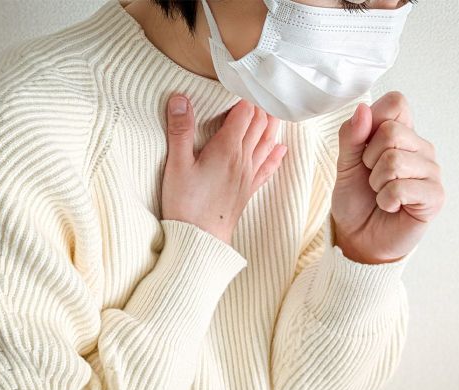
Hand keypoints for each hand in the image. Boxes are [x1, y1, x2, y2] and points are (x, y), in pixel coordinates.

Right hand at [162, 94, 286, 245]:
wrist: (200, 240)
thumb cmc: (185, 203)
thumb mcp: (176, 164)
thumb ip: (180, 130)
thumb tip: (180, 98)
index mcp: (226, 148)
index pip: (244, 113)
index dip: (246, 95)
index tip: (246, 81)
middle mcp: (242, 159)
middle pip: (258, 125)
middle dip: (261, 106)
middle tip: (264, 90)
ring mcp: (248, 175)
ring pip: (266, 143)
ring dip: (272, 125)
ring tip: (276, 111)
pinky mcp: (248, 190)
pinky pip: (267, 168)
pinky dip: (275, 155)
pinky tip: (281, 149)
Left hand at [331, 91, 444, 263]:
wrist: (359, 236)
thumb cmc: (356, 199)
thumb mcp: (344, 163)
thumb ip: (351, 136)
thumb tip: (363, 110)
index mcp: (402, 133)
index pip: (396, 102)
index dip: (372, 121)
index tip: (363, 147)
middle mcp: (420, 148)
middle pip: (391, 131)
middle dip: (368, 159)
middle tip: (371, 178)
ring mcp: (431, 171)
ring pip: (394, 161)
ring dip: (376, 183)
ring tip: (380, 193)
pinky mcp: (434, 196)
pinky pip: (401, 188)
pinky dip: (385, 200)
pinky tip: (390, 206)